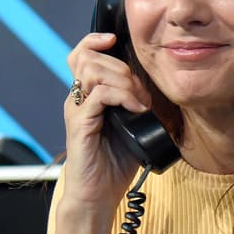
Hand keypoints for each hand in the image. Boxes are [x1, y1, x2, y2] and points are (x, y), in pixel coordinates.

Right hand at [62, 32, 155, 208]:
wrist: (98, 194)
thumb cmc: (115, 162)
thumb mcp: (134, 127)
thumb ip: (138, 104)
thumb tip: (156, 90)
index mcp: (88, 95)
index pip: (82, 54)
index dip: (96, 41)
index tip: (116, 40)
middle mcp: (78, 99)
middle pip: (90, 57)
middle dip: (123, 68)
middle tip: (142, 94)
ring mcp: (77, 110)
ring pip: (93, 71)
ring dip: (123, 80)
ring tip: (139, 102)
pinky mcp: (80, 124)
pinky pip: (98, 96)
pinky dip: (122, 96)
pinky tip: (136, 110)